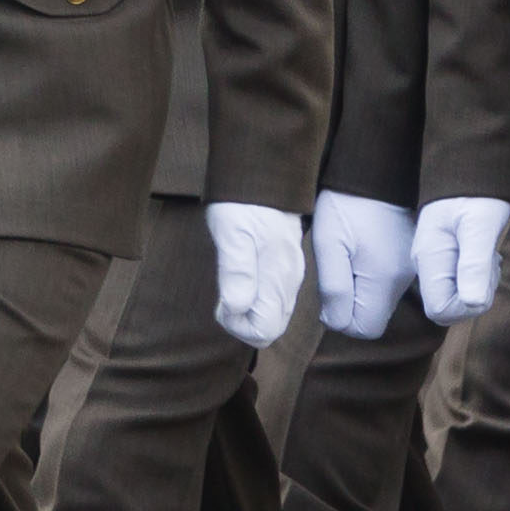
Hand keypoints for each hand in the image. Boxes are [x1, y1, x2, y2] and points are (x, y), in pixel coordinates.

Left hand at [205, 201, 307, 349]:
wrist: (263, 179)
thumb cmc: (242, 205)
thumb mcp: (233, 235)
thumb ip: (237, 272)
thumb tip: (237, 308)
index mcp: (277, 279)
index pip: (265, 331)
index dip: (237, 326)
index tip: (221, 304)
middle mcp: (288, 282)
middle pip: (270, 329)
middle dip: (240, 324)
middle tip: (221, 299)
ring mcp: (288, 276)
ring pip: (272, 316)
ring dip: (245, 313)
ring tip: (227, 287)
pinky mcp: (284, 269)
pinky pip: (272, 301)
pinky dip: (252, 301)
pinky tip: (237, 281)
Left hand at [310, 193, 414, 341]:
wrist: (375, 172)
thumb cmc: (345, 206)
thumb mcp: (329, 245)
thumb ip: (334, 288)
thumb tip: (337, 322)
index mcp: (384, 280)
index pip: (365, 329)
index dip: (340, 320)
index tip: (327, 295)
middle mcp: (404, 280)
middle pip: (373, 317)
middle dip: (347, 308)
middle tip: (332, 275)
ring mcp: (410, 270)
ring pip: (379, 302)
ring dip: (357, 293)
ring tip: (344, 260)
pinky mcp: (409, 260)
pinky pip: (386, 285)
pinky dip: (369, 280)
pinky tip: (358, 255)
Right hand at [415, 195, 509, 326]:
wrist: (466, 168)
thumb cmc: (475, 194)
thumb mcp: (480, 226)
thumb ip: (474, 265)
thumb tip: (474, 303)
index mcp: (429, 259)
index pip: (440, 311)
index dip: (468, 307)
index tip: (485, 279)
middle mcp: (426, 264)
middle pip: (450, 306)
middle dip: (478, 295)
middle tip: (490, 263)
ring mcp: (433, 260)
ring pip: (458, 296)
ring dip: (481, 284)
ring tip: (488, 254)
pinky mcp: (443, 256)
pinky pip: (461, 282)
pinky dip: (479, 275)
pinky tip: (484, 252)